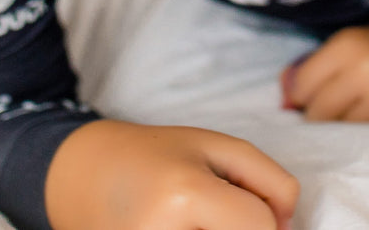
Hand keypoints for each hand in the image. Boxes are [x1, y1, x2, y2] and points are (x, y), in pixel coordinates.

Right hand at [45, 119, 297, 229]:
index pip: (258, 227)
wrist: (83, 175)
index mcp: (184, 195)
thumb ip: (268, 181)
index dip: (270, 219)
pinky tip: (184, 226)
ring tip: (197, 218)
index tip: (255, 207)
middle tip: (218, 211)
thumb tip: (286, 227)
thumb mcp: (217, 147)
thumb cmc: (156, 155)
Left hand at [282, 22, 368, 122]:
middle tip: (346, 109)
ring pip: (345, 133)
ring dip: (350, 131)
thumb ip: (311, 70)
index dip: (307, 98)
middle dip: (326, 119)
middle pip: (320, 115)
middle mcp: (368, 65)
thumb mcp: (347, 46)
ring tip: (367, 114)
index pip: (301, 90)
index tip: (324, 95)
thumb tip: (282, 100)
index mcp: (347, 44)